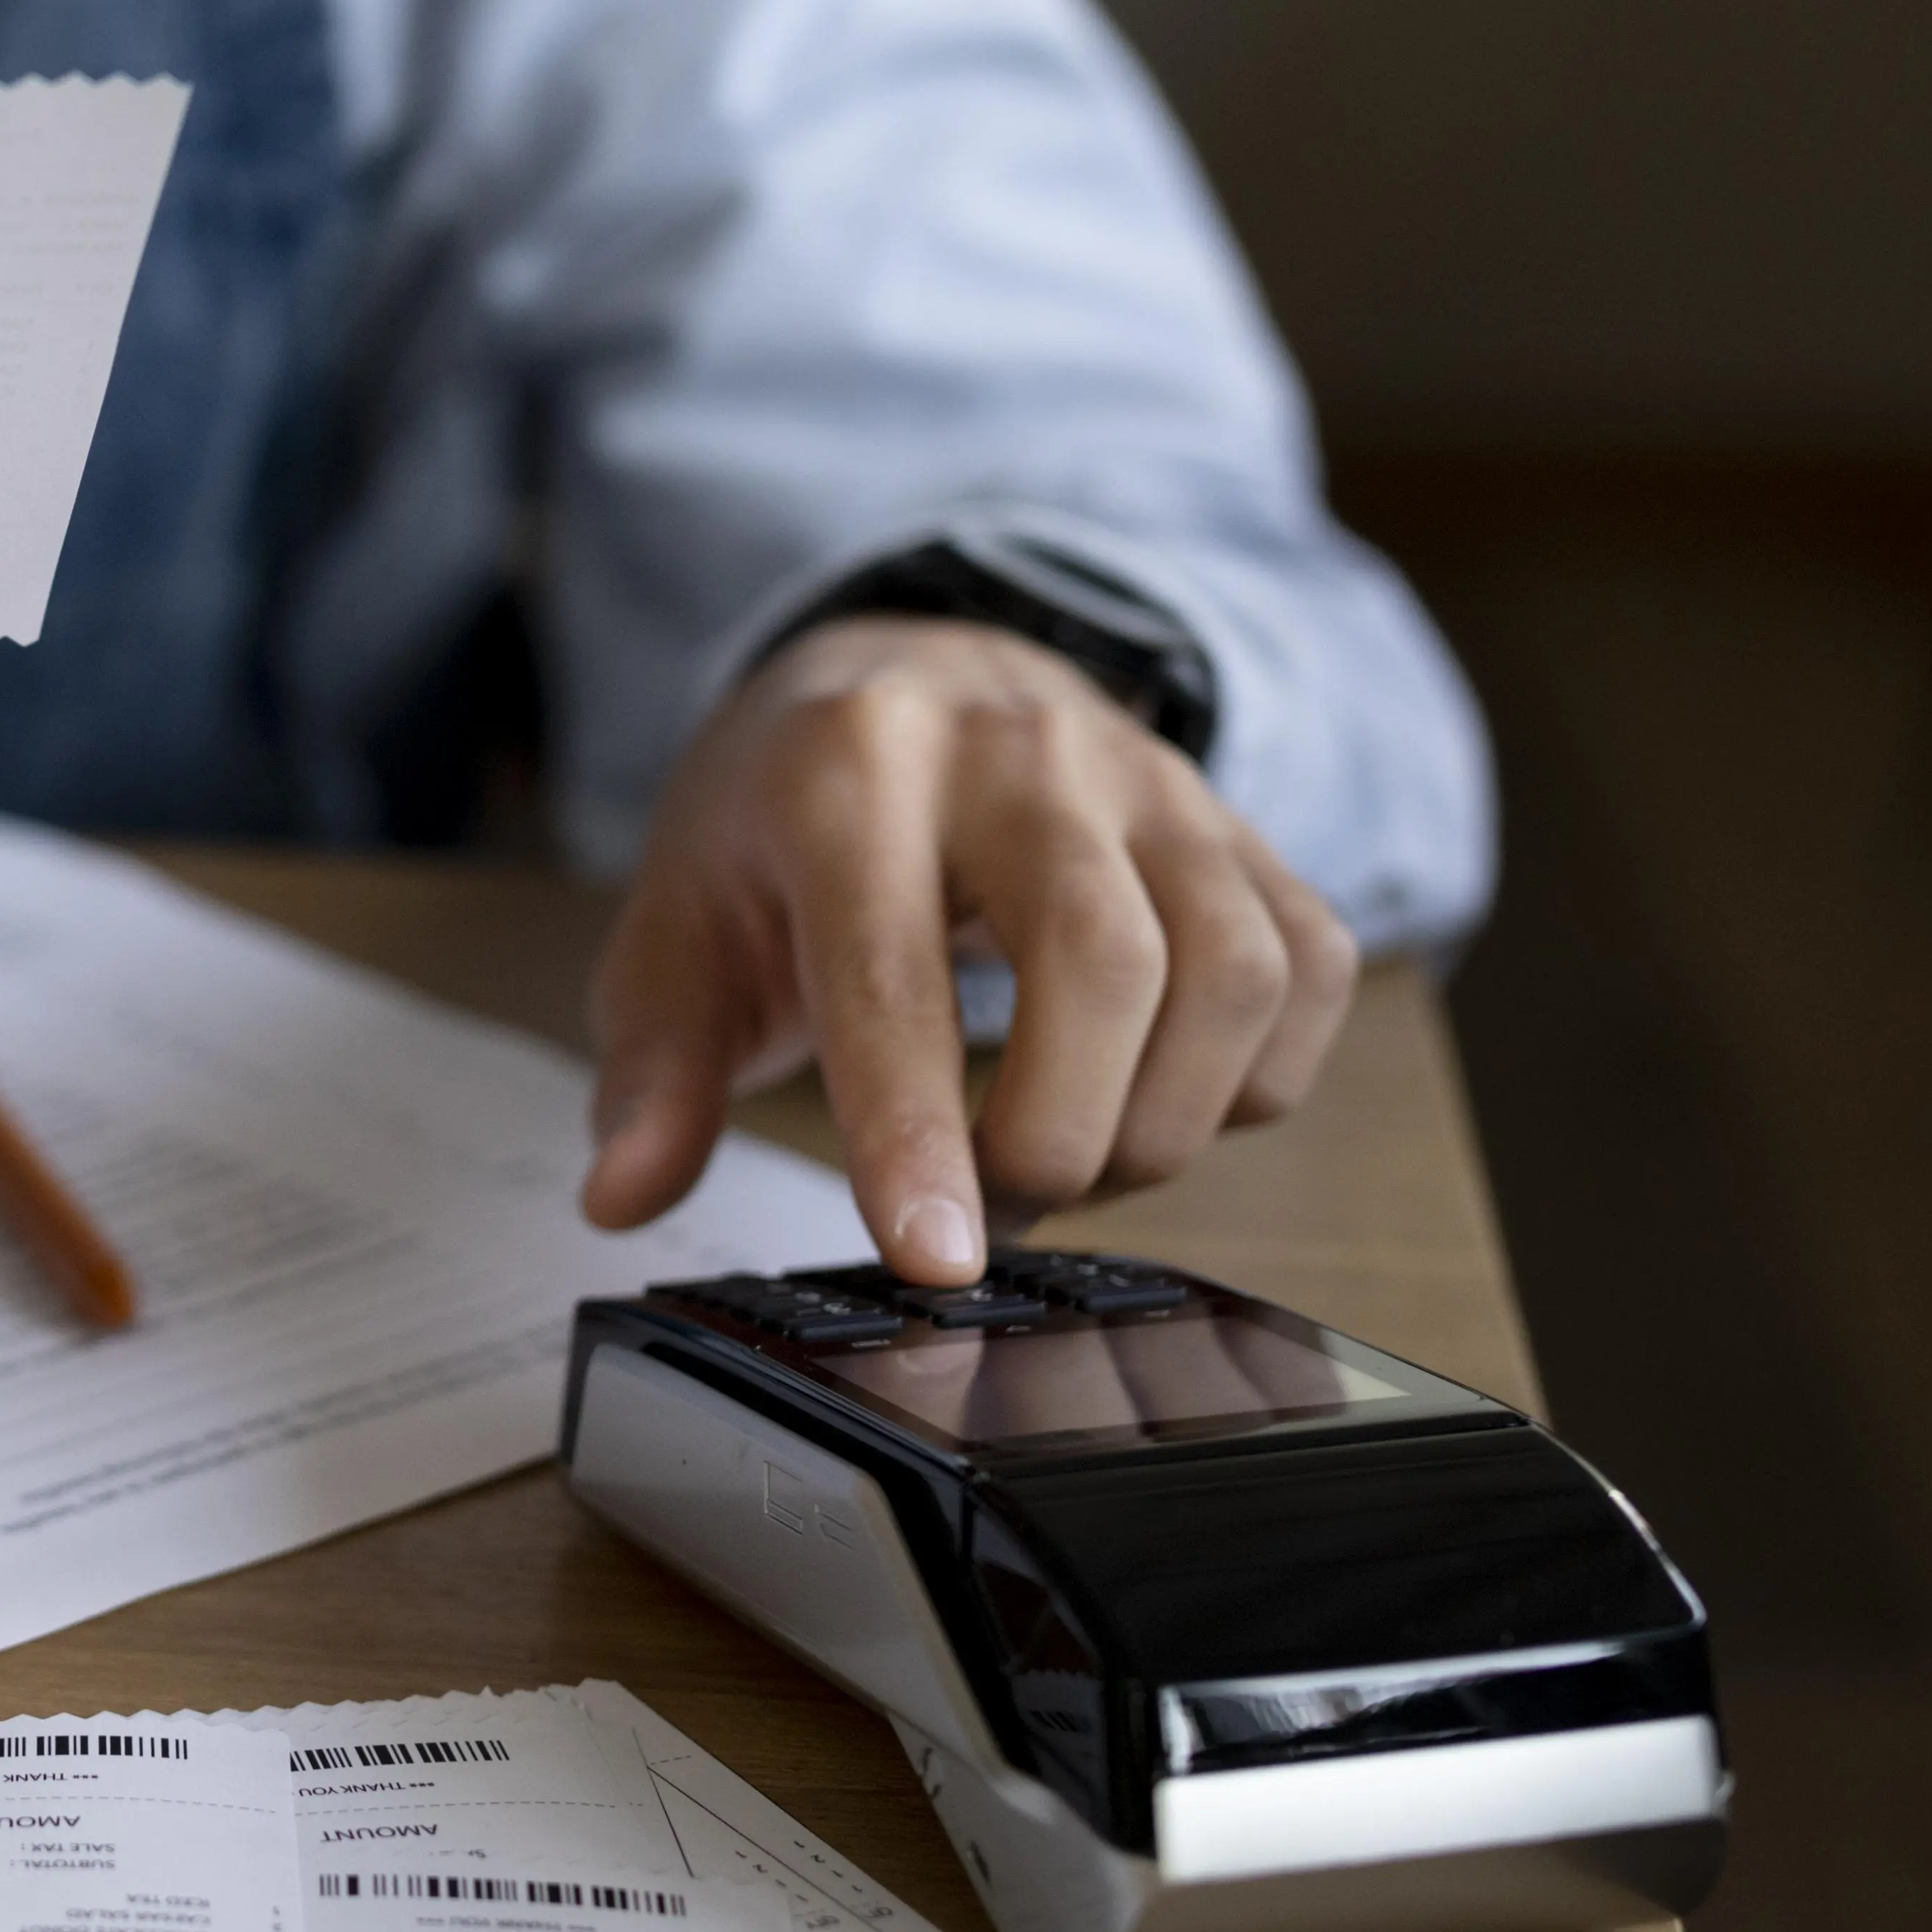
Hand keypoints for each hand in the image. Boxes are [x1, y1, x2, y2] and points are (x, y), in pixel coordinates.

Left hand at [578, 615, 1357, 1284]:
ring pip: (1231, 972)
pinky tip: (1155, 1095)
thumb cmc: (779, 822)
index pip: (893, 969)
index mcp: (849, 771)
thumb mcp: (675, 928)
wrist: (900, 673)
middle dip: (1060, 1134)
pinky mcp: (1240, 822)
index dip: (917, 1128)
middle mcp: (1018, 752)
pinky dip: (1254, 1078)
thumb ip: (652, 1071)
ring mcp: (1149, 779)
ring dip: (1162, 1120)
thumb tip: (621, 1196)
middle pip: (1104, 963)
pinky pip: (1309, 969)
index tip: (937, 1258)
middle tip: (992, 1210)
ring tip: (1062, 1157)